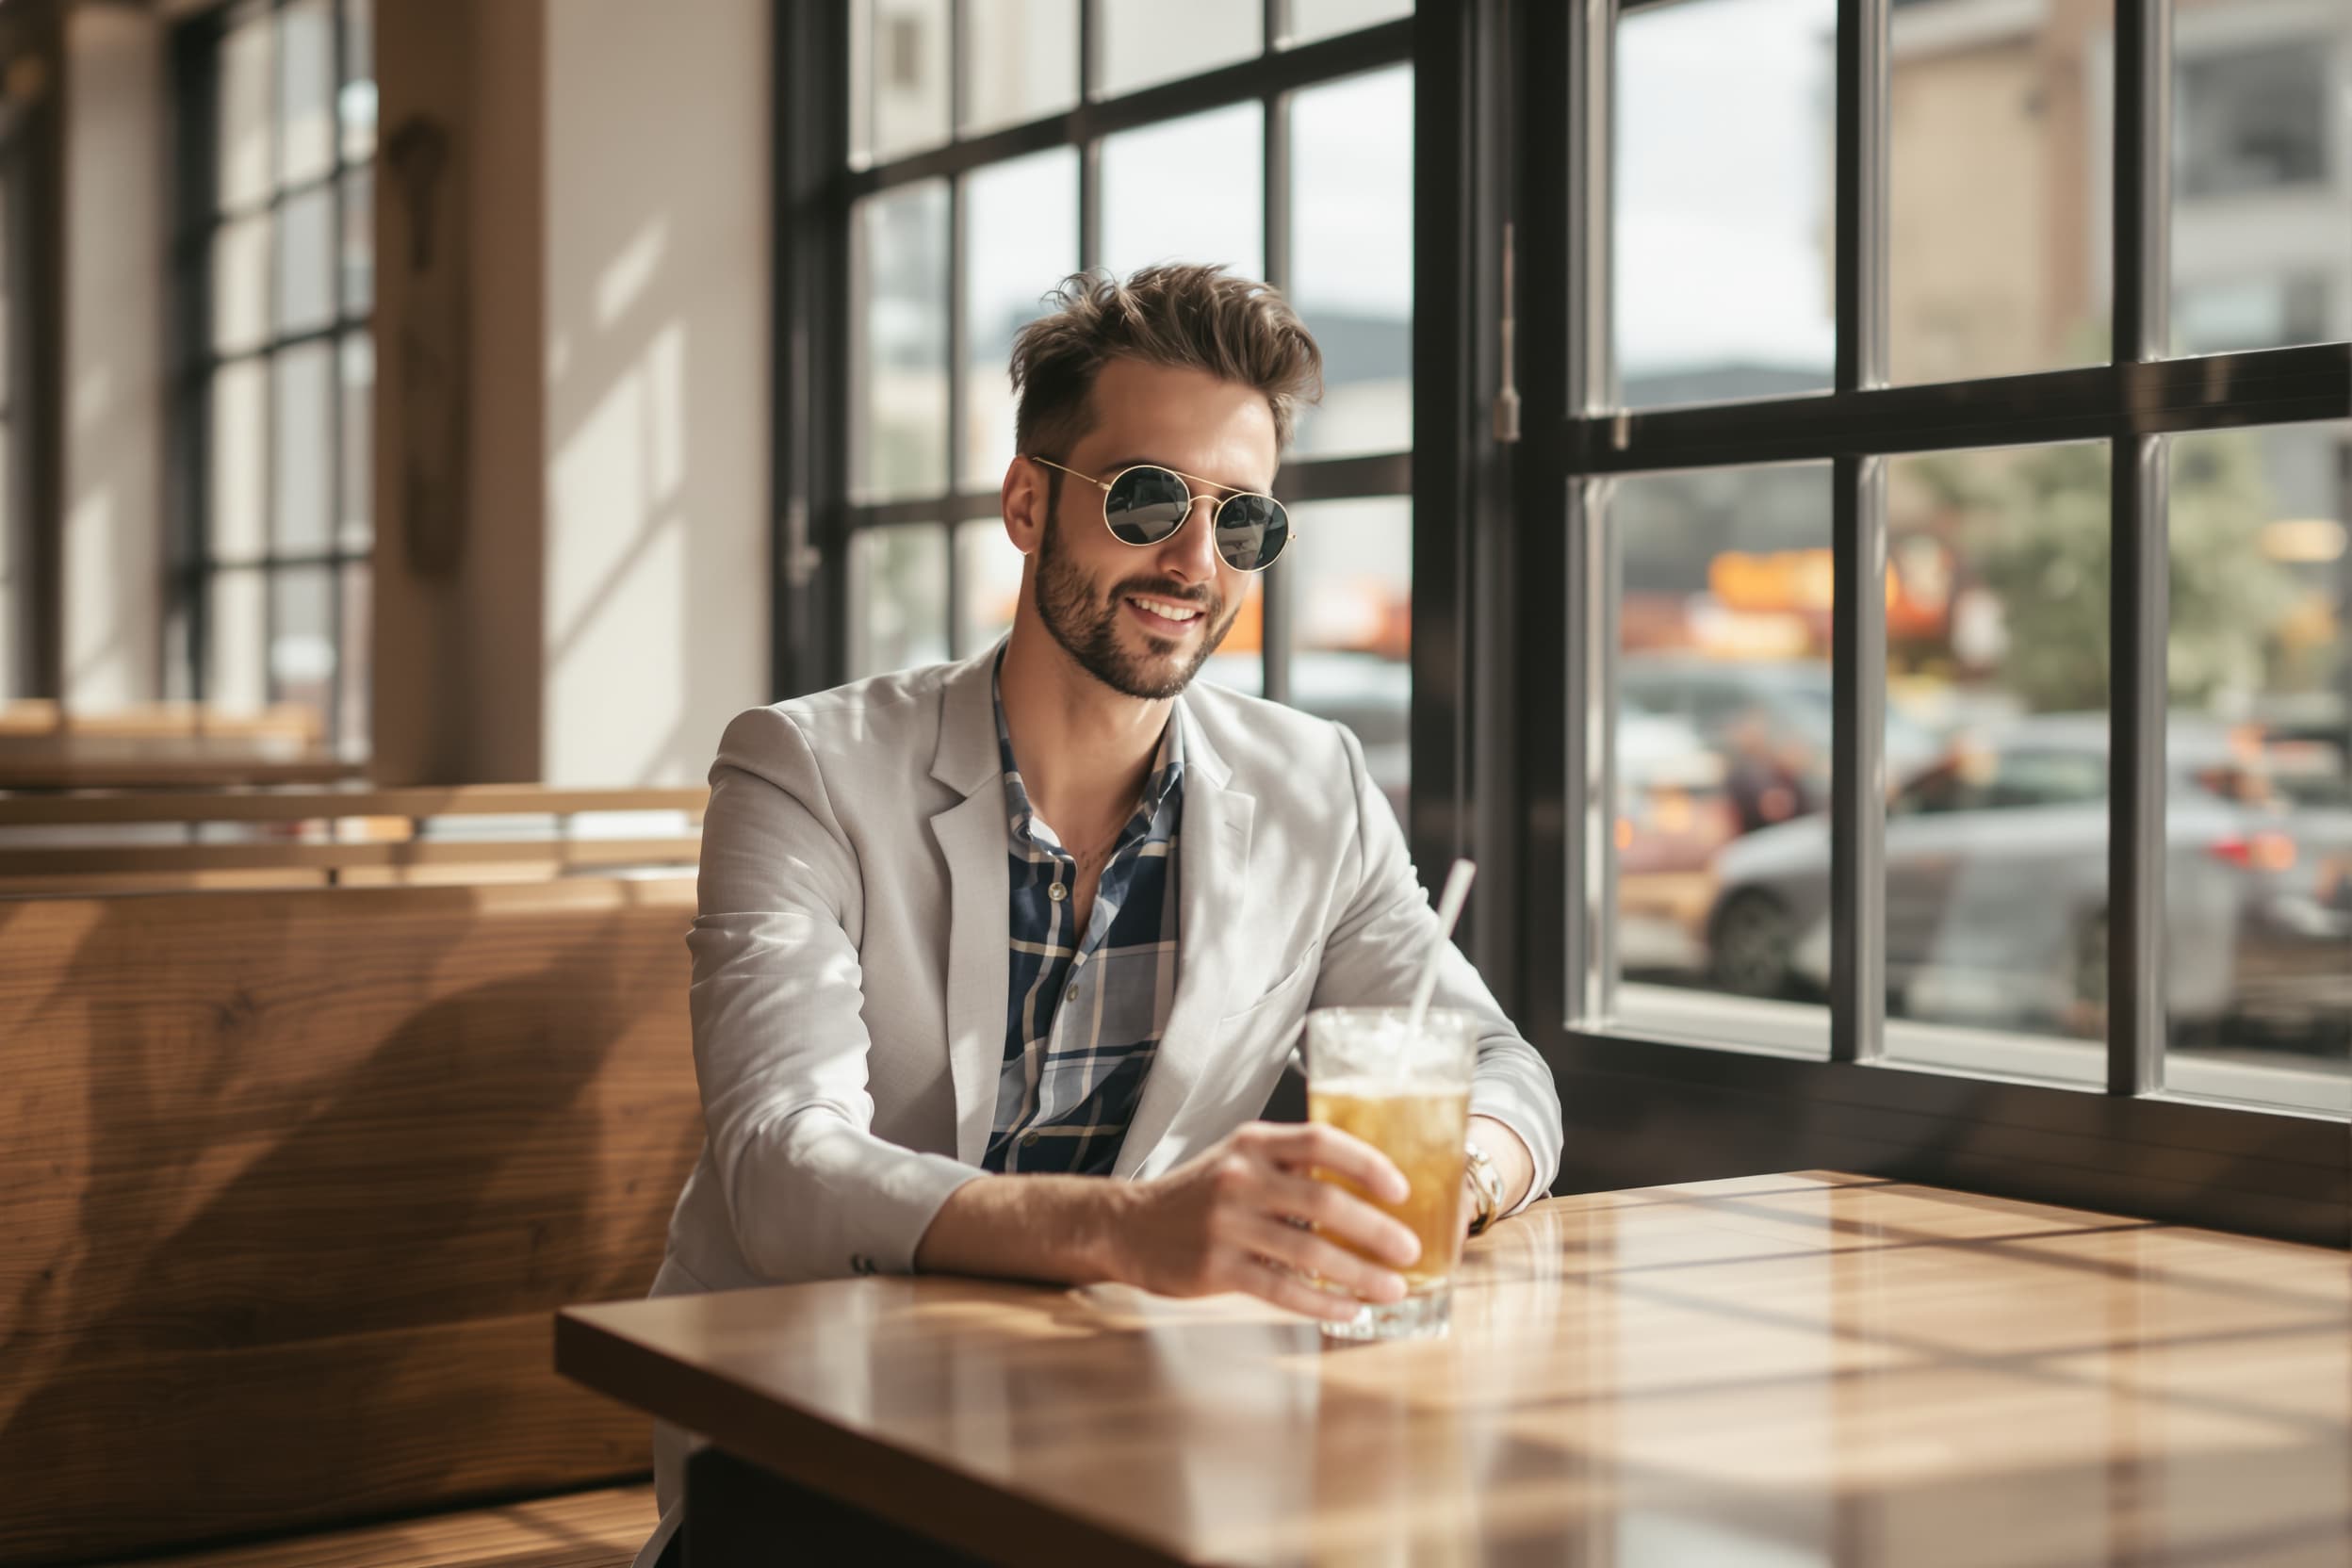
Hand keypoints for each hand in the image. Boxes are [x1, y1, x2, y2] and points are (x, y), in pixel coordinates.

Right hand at [1107, 1121, 1422, 1322]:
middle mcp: (1240, 1177)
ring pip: (1307, 1250)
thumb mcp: (1240, 1162)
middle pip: (1322, 1200)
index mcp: (1254, 1143)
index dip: (1367, 1164)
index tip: (1402, 1190)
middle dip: (1375, 1228)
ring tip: (1393, 1287)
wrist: (1129, 1226)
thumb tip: (1369, 1195)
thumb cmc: (1200, 1195)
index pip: (1321, 1141)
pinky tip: (1348, 1310)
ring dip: (1358, 1272)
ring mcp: (1225, 1224)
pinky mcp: (1215, 1267)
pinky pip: (1280, 1288)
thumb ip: (1291, 1168)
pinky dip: (1320, 1302)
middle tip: (1410, 1249)